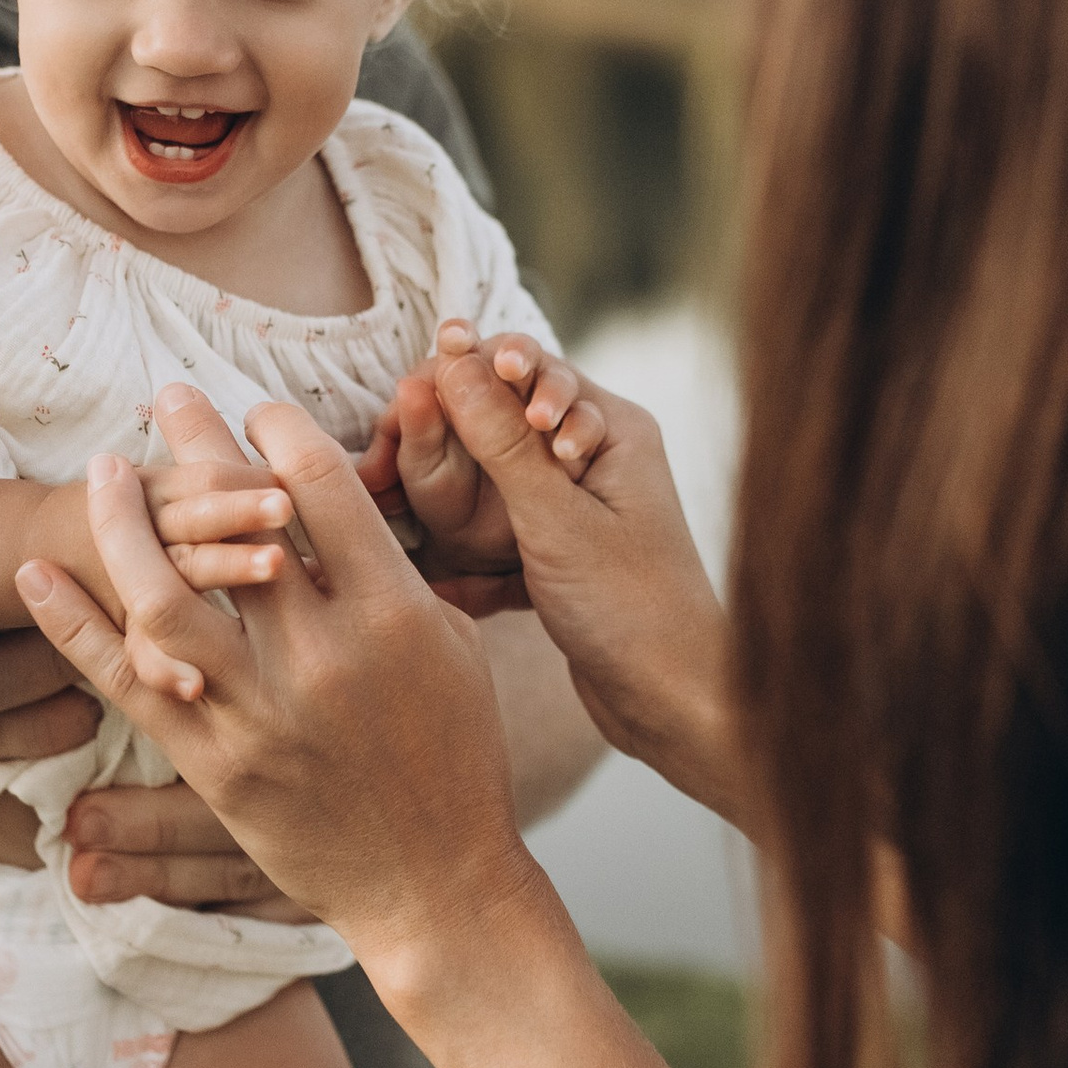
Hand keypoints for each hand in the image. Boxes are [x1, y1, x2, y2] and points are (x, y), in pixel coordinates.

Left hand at [11, 413, 551, 1005]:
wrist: (435, 880)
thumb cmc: (456, 752)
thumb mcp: (449, 643)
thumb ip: (389, 570)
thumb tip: (331, 495)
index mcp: (391, 612)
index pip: (318, 485)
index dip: (276, 430)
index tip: (255, 412)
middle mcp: (321, 656)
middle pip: (235, 526)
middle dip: (196, 447)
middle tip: (167, 396)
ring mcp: (260, 714)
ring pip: (163, 600)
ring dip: (122, 524)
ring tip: (105, 470)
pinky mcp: (213, 765)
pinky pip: (126, 684)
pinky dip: (73, 624)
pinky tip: (39, 573)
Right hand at [399, 337, 743, 819]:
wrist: (676, 706)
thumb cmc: (632, 609)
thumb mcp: (555, 520)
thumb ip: (501, 442)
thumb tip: (455, 360)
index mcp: (613, 429)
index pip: (531, 371)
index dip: (470, 369)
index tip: (415, 385)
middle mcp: (601, 458)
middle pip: (506, 422)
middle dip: (449, 436)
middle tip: (391, 453)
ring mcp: (582, 509)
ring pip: (498, 484)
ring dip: (451, 498)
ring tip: (399, 506)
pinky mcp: (565, 558)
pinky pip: (503, 537)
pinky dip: (470, 558)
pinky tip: (437, 583)